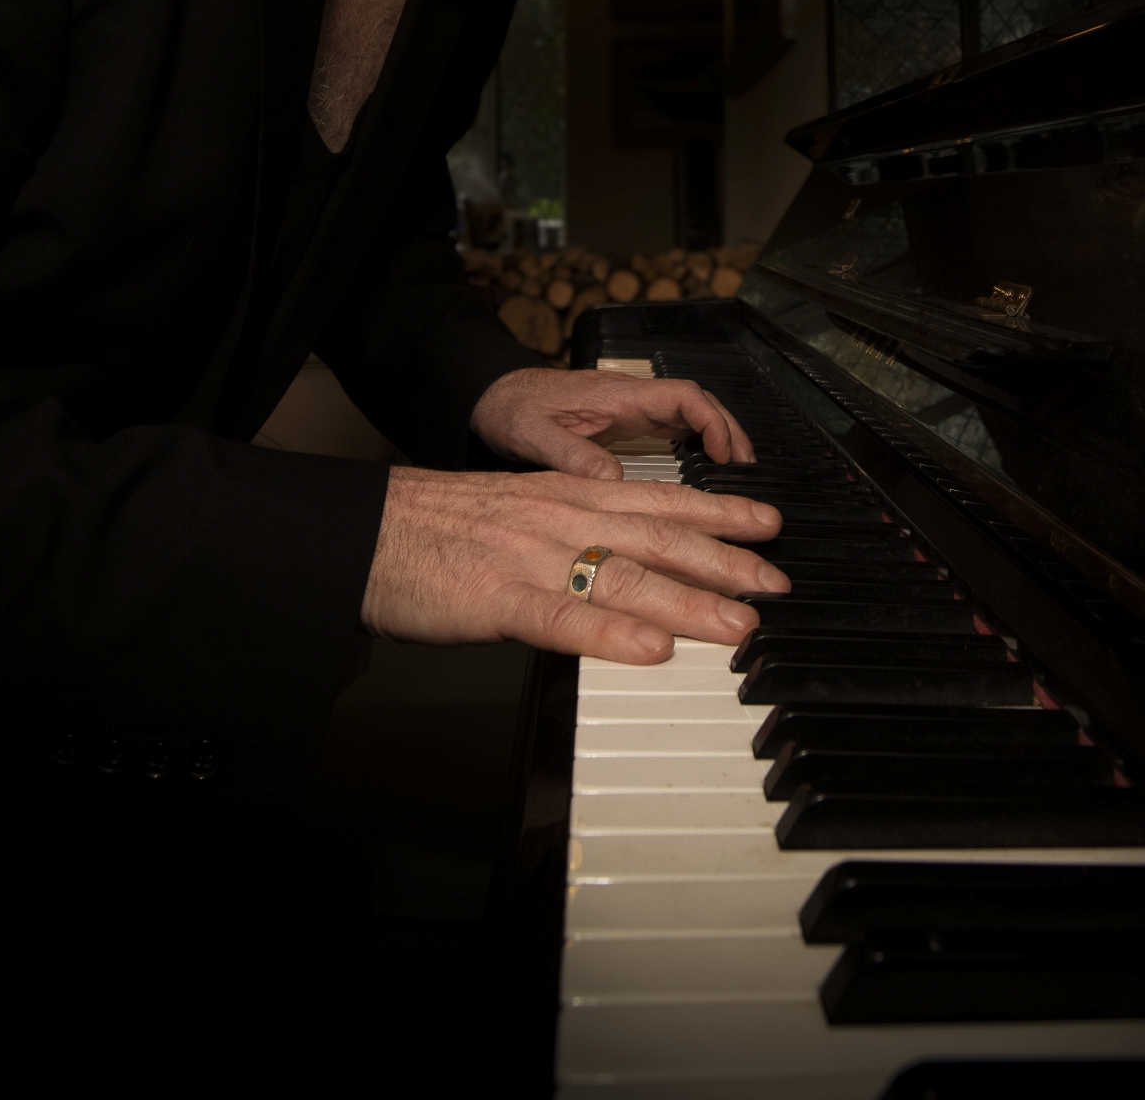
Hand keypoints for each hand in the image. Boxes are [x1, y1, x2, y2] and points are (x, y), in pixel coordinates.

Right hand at [361, 467, 789, 661]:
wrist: (368, 530)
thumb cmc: (443, 528)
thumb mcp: (523, 514)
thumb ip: (578, 533)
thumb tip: (633, 561)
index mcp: (569, 496)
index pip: (661, 502)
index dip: (718, 513)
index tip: (769, 524)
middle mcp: (562, 518)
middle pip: (658, 539)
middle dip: (724, 560)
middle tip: (776, 583)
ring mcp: (533, 558)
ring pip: (624, 577)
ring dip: (688, 602)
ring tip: (739, 622)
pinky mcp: (498, 598)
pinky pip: (563, 618)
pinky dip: (609, 634)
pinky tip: (650, 649)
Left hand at [470, 366, 757, 479]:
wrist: (493, 395)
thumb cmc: (512, 410)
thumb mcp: (534, 436)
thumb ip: (572, 456)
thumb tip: (613, 481)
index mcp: (618, 396)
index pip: (683, 396)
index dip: (713, 423)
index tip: (726, 456)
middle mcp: (631, 397)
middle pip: (697, 404)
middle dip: (727, 431)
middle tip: (747, 470)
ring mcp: (629, 407)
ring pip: (687, 414)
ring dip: (714, 436)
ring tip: (735, 471)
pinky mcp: (622, 418)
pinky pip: (670, 424)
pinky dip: (693, 440)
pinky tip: (701, 466)